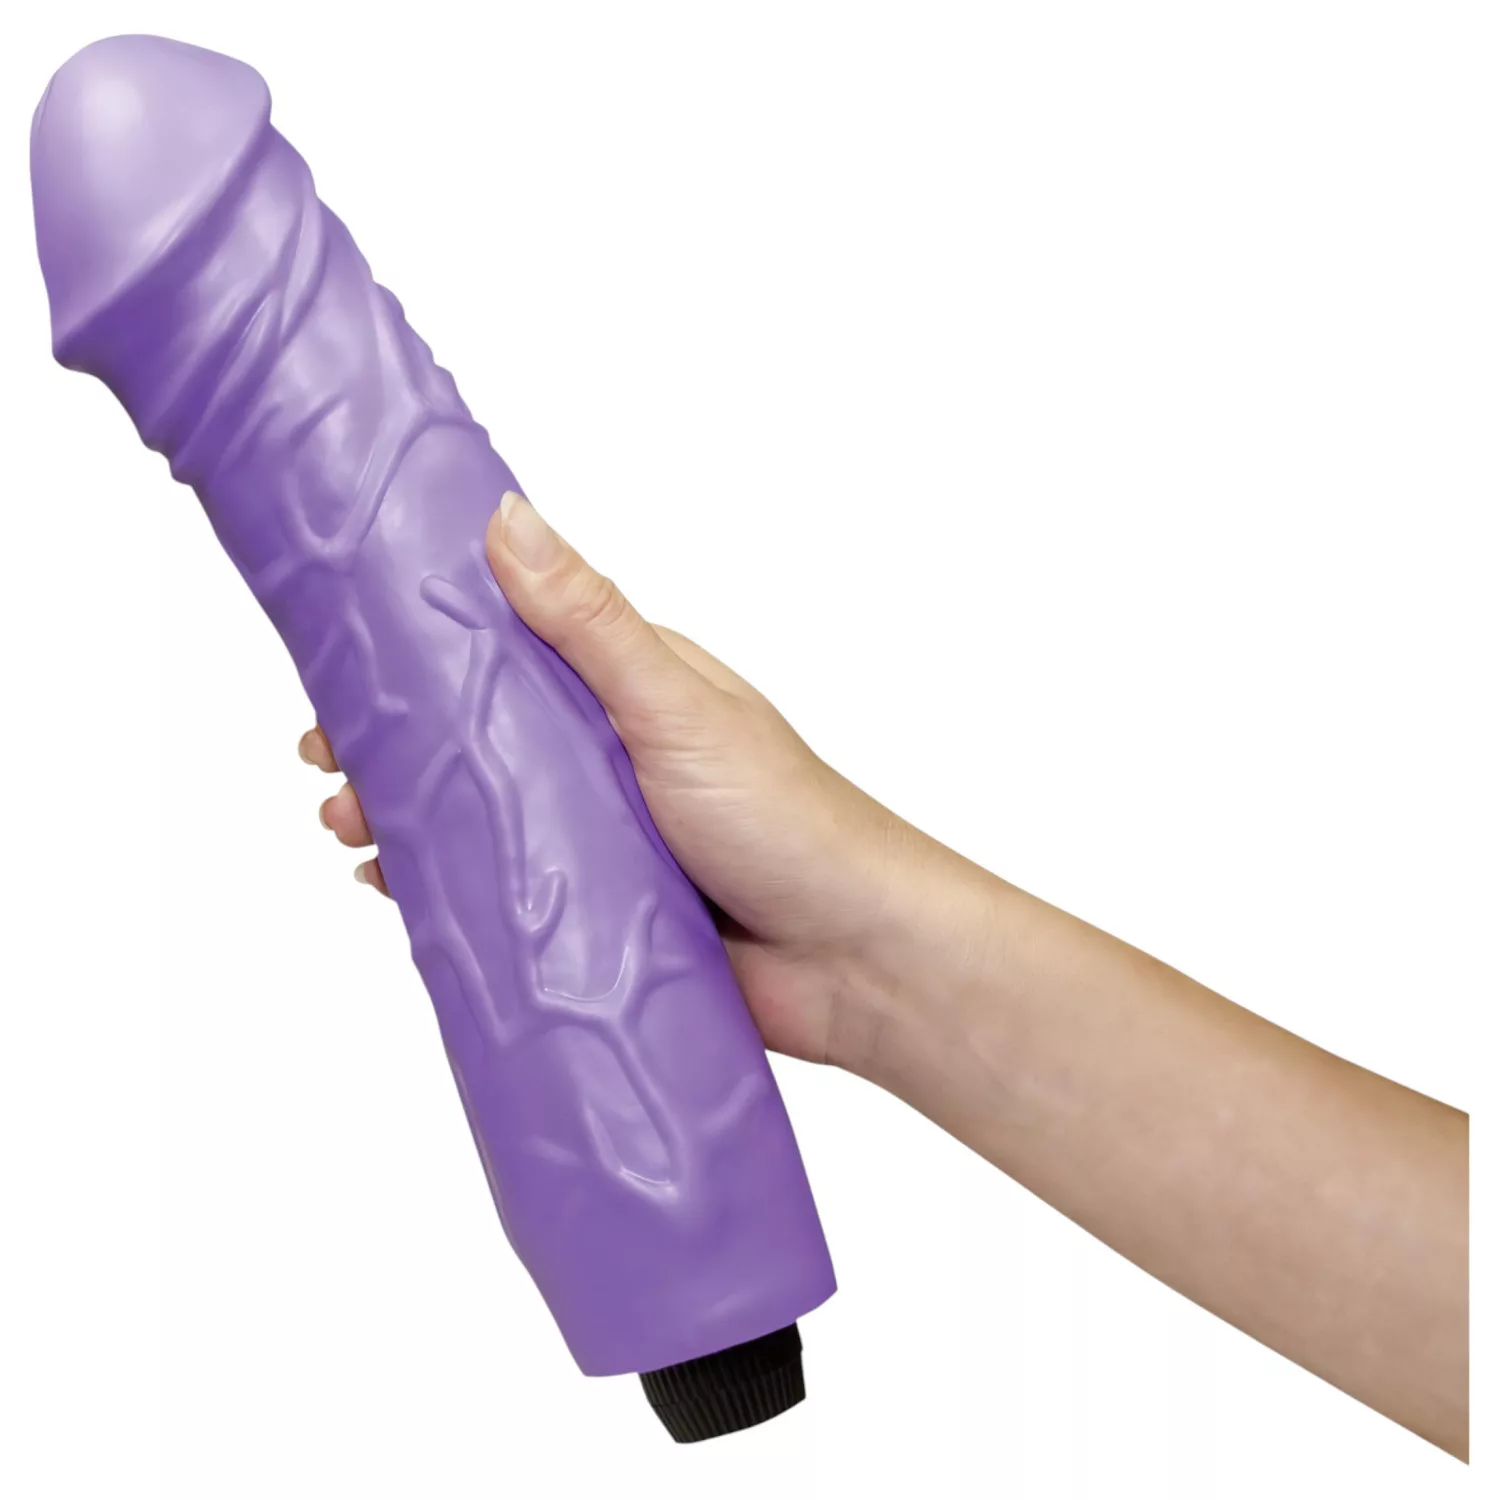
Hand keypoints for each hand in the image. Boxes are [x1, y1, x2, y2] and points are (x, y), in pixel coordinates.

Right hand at [302, 491, 918, 1065]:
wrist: (853, 960)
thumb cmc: (786, 818)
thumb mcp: (675, 706)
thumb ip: (590, 623)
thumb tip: (505, 515)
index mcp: (624, 689)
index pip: (503, 651)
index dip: (419, 654)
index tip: (342, 666)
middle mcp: (605, 758)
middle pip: (475, 740)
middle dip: (395, 748)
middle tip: (324, 762)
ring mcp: (597, 838)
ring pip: (478, 818)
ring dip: (405, 819)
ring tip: (348, 828)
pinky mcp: (597, 914)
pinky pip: (503, 894)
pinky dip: (445, 890)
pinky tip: (394, 890)